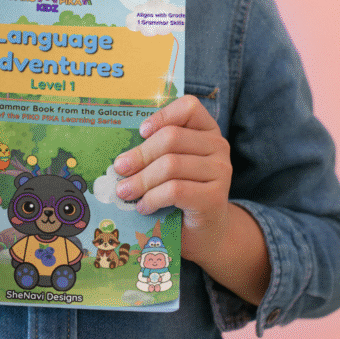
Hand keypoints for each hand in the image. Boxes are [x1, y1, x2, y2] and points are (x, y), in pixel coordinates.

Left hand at [113, 95, 232, 264]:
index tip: (141, 131)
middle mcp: (218, 146)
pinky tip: (143, 206)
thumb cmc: (181, 192)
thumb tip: (120, 153)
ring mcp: (220, 171)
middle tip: (119, 168)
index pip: (189, 107)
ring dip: (141, 180)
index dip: (162, 116)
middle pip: (172, 138)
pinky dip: (152, 198)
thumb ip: (155, 150)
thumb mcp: (170, 164)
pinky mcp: (214, 197)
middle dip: (140, 154)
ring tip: (124, 191)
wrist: (205, 231)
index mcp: (207, 129)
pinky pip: (175, 190)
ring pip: (170, 165)